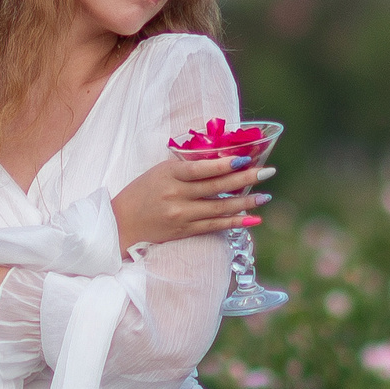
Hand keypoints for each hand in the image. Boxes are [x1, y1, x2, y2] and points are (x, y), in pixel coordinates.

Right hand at [113, 152, 273, 248]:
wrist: (121, 223)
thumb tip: (222, 160)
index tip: (245, 158)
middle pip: (215, 187)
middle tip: (267, 172)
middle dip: (245, 179)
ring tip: (265, 196)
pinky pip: (214, 226)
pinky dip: (235, 222)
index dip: (224, 164)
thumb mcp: (160, 172)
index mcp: (168, 174)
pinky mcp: (184, 230)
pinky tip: (252, 219)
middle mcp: (175, 195)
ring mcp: (180, 215)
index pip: (200, 169)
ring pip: (219, 208)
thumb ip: (187, 168)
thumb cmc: (142, 192)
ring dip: (245, 202)